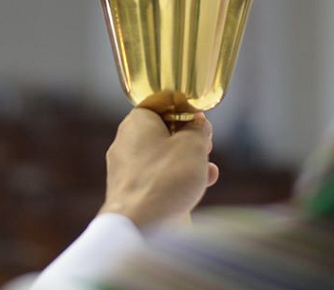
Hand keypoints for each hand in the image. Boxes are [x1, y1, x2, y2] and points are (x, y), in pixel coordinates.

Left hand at [99, 109, 217, 227]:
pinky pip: (156, 178)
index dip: (185, 110)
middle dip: (187, 138)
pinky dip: (176, 179)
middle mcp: (126, 142)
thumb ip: (198, 129)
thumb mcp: (193, 145)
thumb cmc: (165, 178)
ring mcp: (126, 169)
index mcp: (137, 121)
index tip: (201, 122)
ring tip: (207, 167)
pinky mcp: (130, 193)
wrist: (140, 228)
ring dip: (186, 160)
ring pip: (161, 156)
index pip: (162, 104)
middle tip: (205, 144)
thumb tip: (198, 124)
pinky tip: (200, 185)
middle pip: (162, 131)